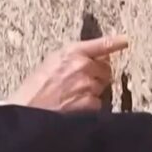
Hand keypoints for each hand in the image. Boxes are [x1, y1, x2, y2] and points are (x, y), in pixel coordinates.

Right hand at [5, 36, 128, 111]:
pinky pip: (98, 103)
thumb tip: (89, 60)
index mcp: (71, 52)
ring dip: (92, 92)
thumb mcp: (49, 64)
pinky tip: (74, 107)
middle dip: (97, 76)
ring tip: (71, 97)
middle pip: (106, 69)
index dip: (115, 42)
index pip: (100, 44)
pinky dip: (90, 107)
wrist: (27, 110)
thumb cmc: (32, 90)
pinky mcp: (91, 103)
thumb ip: (71, 58)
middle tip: (80, 84)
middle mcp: (82, 65)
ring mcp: (88, 85)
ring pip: (102, 87)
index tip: (124, 41)